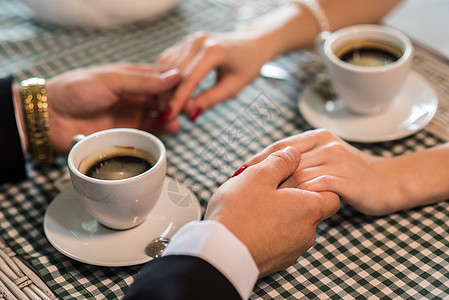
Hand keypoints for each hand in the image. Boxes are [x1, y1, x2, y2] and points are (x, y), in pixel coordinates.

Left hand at [46, 63, 181, 153]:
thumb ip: (143, 81)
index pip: (161, 78)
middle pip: (164, 98)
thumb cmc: (74, 91)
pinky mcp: (128, 134)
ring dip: (171, 116)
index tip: (189, 88)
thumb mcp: (111, 80)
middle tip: (188, 107)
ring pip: (160, 116)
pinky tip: (170, 128)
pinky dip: (163, 130)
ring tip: (177, 119)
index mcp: (131, 77)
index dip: (176, 83)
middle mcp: (134, 96)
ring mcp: (132, 115)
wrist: (50, 118)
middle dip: (177, 102)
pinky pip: (151, 132)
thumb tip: (174, 76)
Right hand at [155, 31, 270, 120]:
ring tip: (162, 109)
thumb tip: (189, 113)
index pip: (189, 79)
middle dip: (167, 97)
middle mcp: (198, 41)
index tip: (168, 117)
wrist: (252, 44)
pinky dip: (163, 78)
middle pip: (174, 73)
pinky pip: (168, 62)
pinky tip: (163, 94)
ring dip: (162, 89)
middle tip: (164, 118)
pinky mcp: (184, 43)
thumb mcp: (233, 87)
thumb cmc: (247, 66)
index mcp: (214, 51)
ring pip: (167, 67)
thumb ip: (210, 100)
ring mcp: (189, 40)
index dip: (177, 100)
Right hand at [205, 146, 339, 277]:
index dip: (317, 183)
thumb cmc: (239, 213)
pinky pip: (279, 241)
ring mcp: (292, 251)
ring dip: (280, 215)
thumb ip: (280, 162)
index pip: (332, 195)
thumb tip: (294, 154)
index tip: (297, 177)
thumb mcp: (258, 176)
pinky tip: (250, 224)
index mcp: (308, 209)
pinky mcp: (276, 263)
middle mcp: (307, 233)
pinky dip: (270, 231)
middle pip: (311, 210)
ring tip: (254, 206)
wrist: (220, 256)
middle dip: (294, 198)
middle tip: (268, 188)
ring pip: (294, 226)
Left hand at [242, 129, 398, 215]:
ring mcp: (338, 160)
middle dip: (262, 178)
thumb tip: (261, 172)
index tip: (238, 173)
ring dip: (277, 191)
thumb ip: (298, 161)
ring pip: (298, 175)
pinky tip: (287, 209)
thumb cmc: (347, 173)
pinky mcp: (347, 179)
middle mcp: (326, 145)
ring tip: (259, 205)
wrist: (386, 182)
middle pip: (285, 161)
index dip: (257, 160)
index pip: (280, 147)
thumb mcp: (322, 159)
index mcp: (316, 136)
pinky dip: (299, 198)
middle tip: (242, 192)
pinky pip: (316, 188)